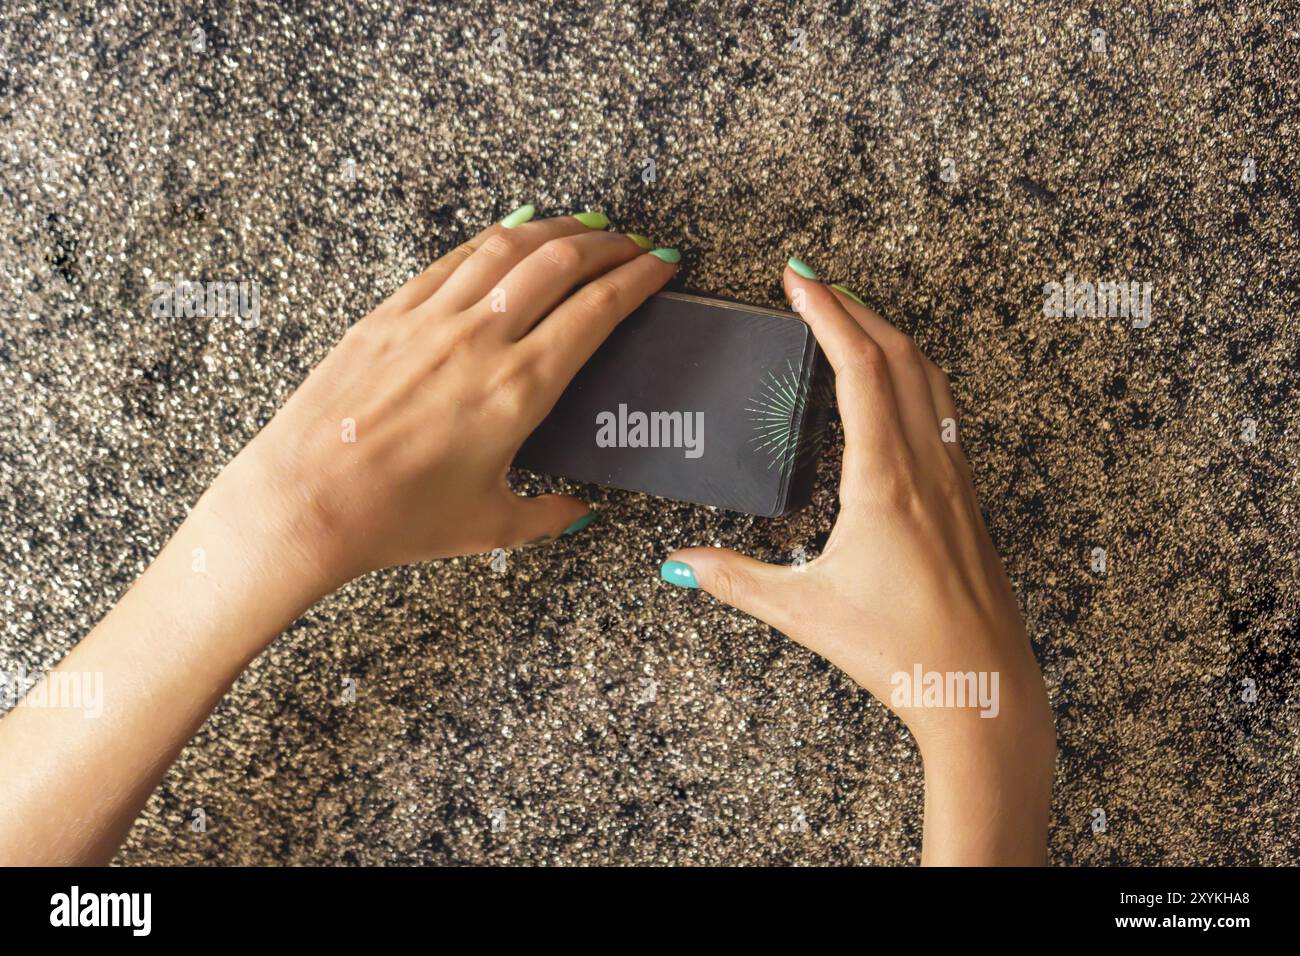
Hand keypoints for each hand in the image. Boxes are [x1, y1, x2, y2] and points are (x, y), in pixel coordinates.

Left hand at [209, 209, 679, 589]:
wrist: (305, 501)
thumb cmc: (394, 519)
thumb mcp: (490, 526)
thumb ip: (550, 515)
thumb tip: (582, 512)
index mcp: (519, 390)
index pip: (597, 310)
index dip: (639, 279)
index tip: (662, 267)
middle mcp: (481, 341)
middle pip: (561, 263)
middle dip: (610, 244)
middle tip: (635, 244)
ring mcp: (432, 320)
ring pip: (508, 247)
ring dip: (558, 230)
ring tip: (586, 227)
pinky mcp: (390, 314)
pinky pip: (454, 259)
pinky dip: (494, 238)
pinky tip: (513, 233)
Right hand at [661, 261, 1054, 863]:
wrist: (982, 688)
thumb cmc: (901, 651)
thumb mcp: (804, 612)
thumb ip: (736, 581)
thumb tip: (678, 564)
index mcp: (885, 480)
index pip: (859, 368)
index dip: (828, 313)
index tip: (800, 278)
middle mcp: (927, 466)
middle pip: (900, 355)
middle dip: (856, 307)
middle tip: (815, 284)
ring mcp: (955, 479)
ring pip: (931, 379)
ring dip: (891, 336)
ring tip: (852, 319)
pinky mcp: (967, 499)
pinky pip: (943, 412)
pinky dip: (915, 376)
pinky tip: (896, 390)